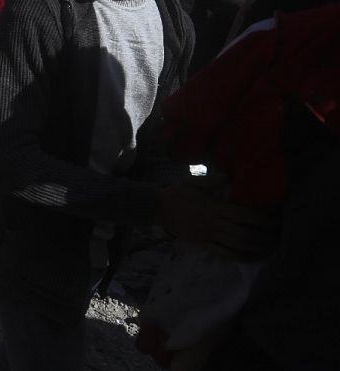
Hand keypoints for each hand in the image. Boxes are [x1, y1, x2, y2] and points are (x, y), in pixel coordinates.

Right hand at [156, 177, 278, 258]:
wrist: (157, 208)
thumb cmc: (177, 193)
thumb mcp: (194, 181)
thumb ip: (214, 180)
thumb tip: (232, 177)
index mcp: (214, 207)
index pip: (244, 215)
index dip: (263, 219)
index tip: (275, 220)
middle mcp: (214, 223)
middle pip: (245, 234)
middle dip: (264, 236)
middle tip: (278, 235)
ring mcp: (208, 236)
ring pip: (237, 246)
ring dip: (257, 248)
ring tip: (270, 247)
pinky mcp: (203, 244)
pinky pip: (225, 253)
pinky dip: (241, 256)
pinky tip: (251, 256)